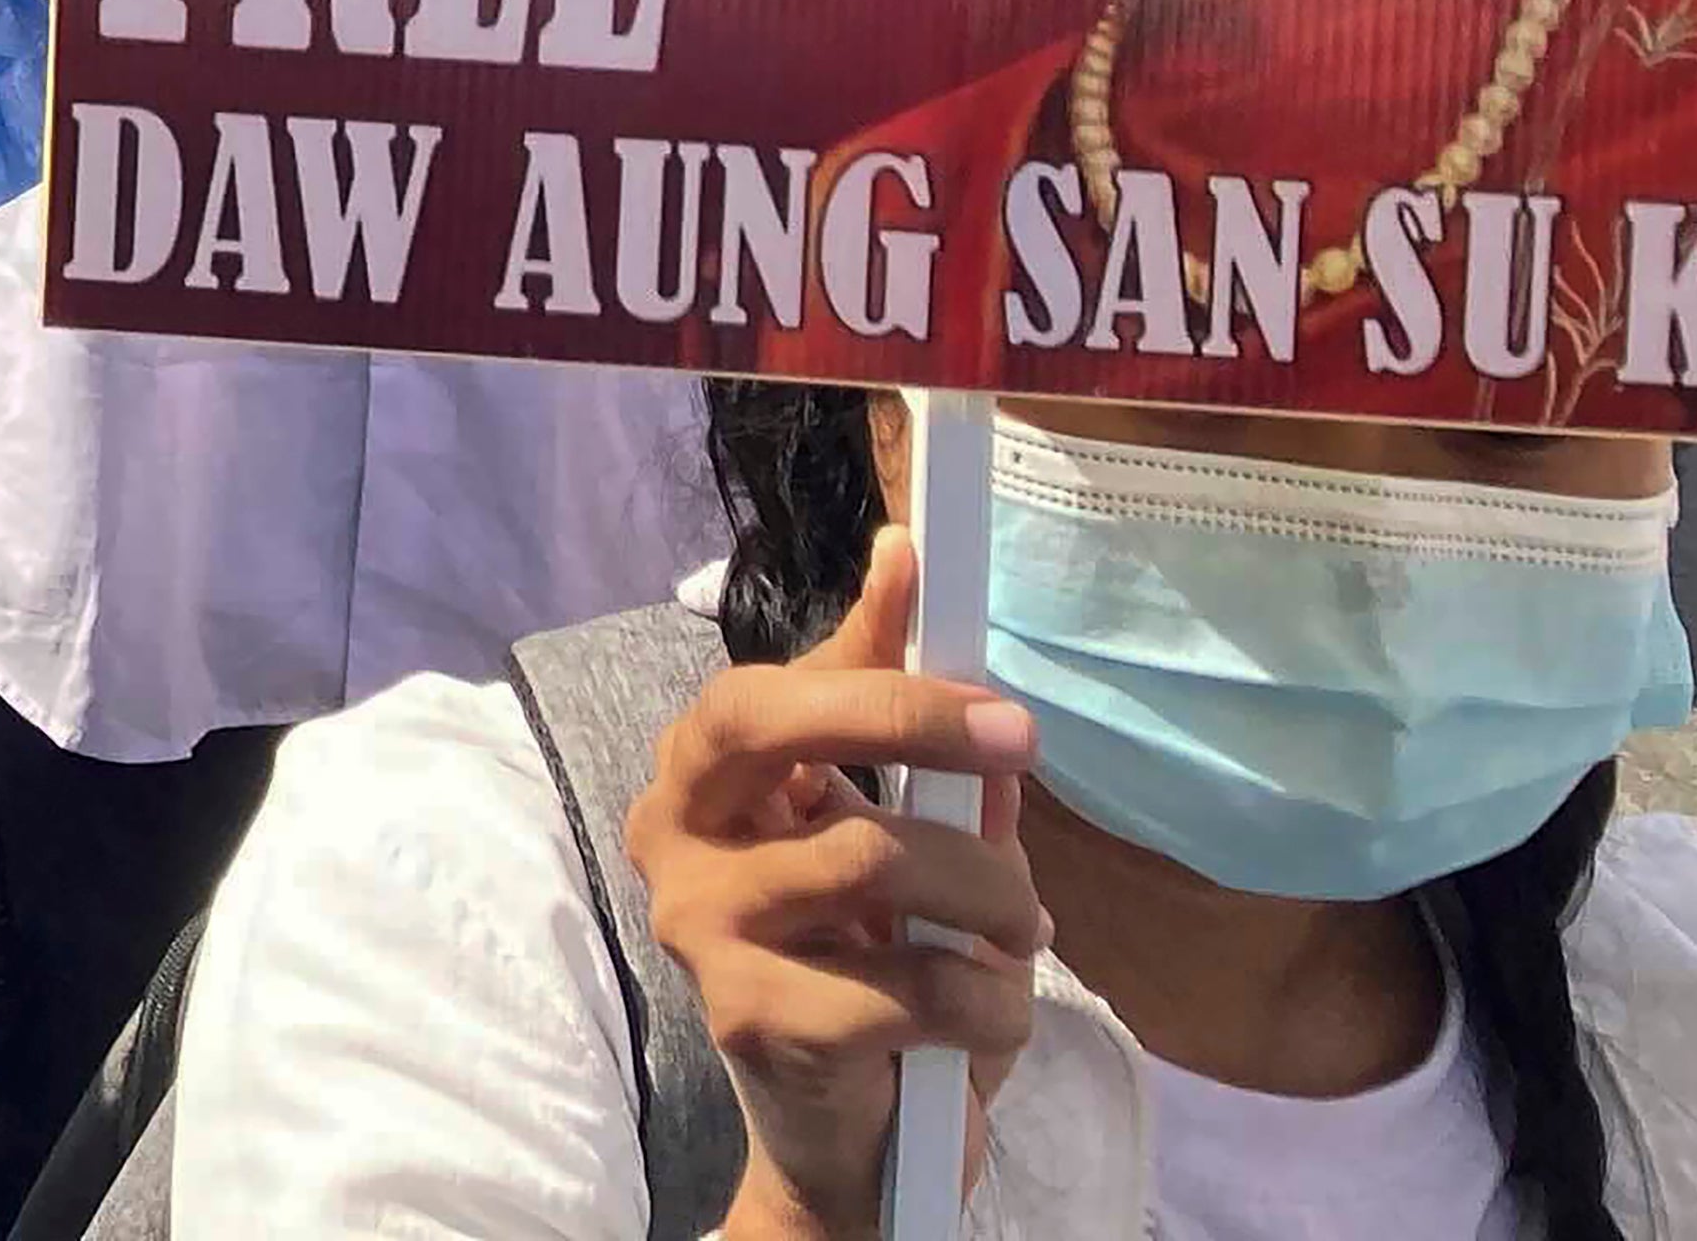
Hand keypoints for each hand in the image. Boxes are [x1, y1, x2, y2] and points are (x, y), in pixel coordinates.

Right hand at [630, 528, 1044, 1240]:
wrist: (849, 1144)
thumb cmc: (871, 968)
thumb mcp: (894, 833)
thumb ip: (899, 719)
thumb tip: (903, 553)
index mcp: (703, 780)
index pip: (768, 685)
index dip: (871, 653)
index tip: (950, 608)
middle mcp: (674, 838)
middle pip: (773, 728)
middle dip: (907, 719)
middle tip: (1019, 746)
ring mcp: (701, 927)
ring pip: (875, 858)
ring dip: (992, 897)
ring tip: (1022, 930)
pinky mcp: (754, 1017)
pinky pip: (913, 983)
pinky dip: (989, 1002)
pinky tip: (989, 1017)